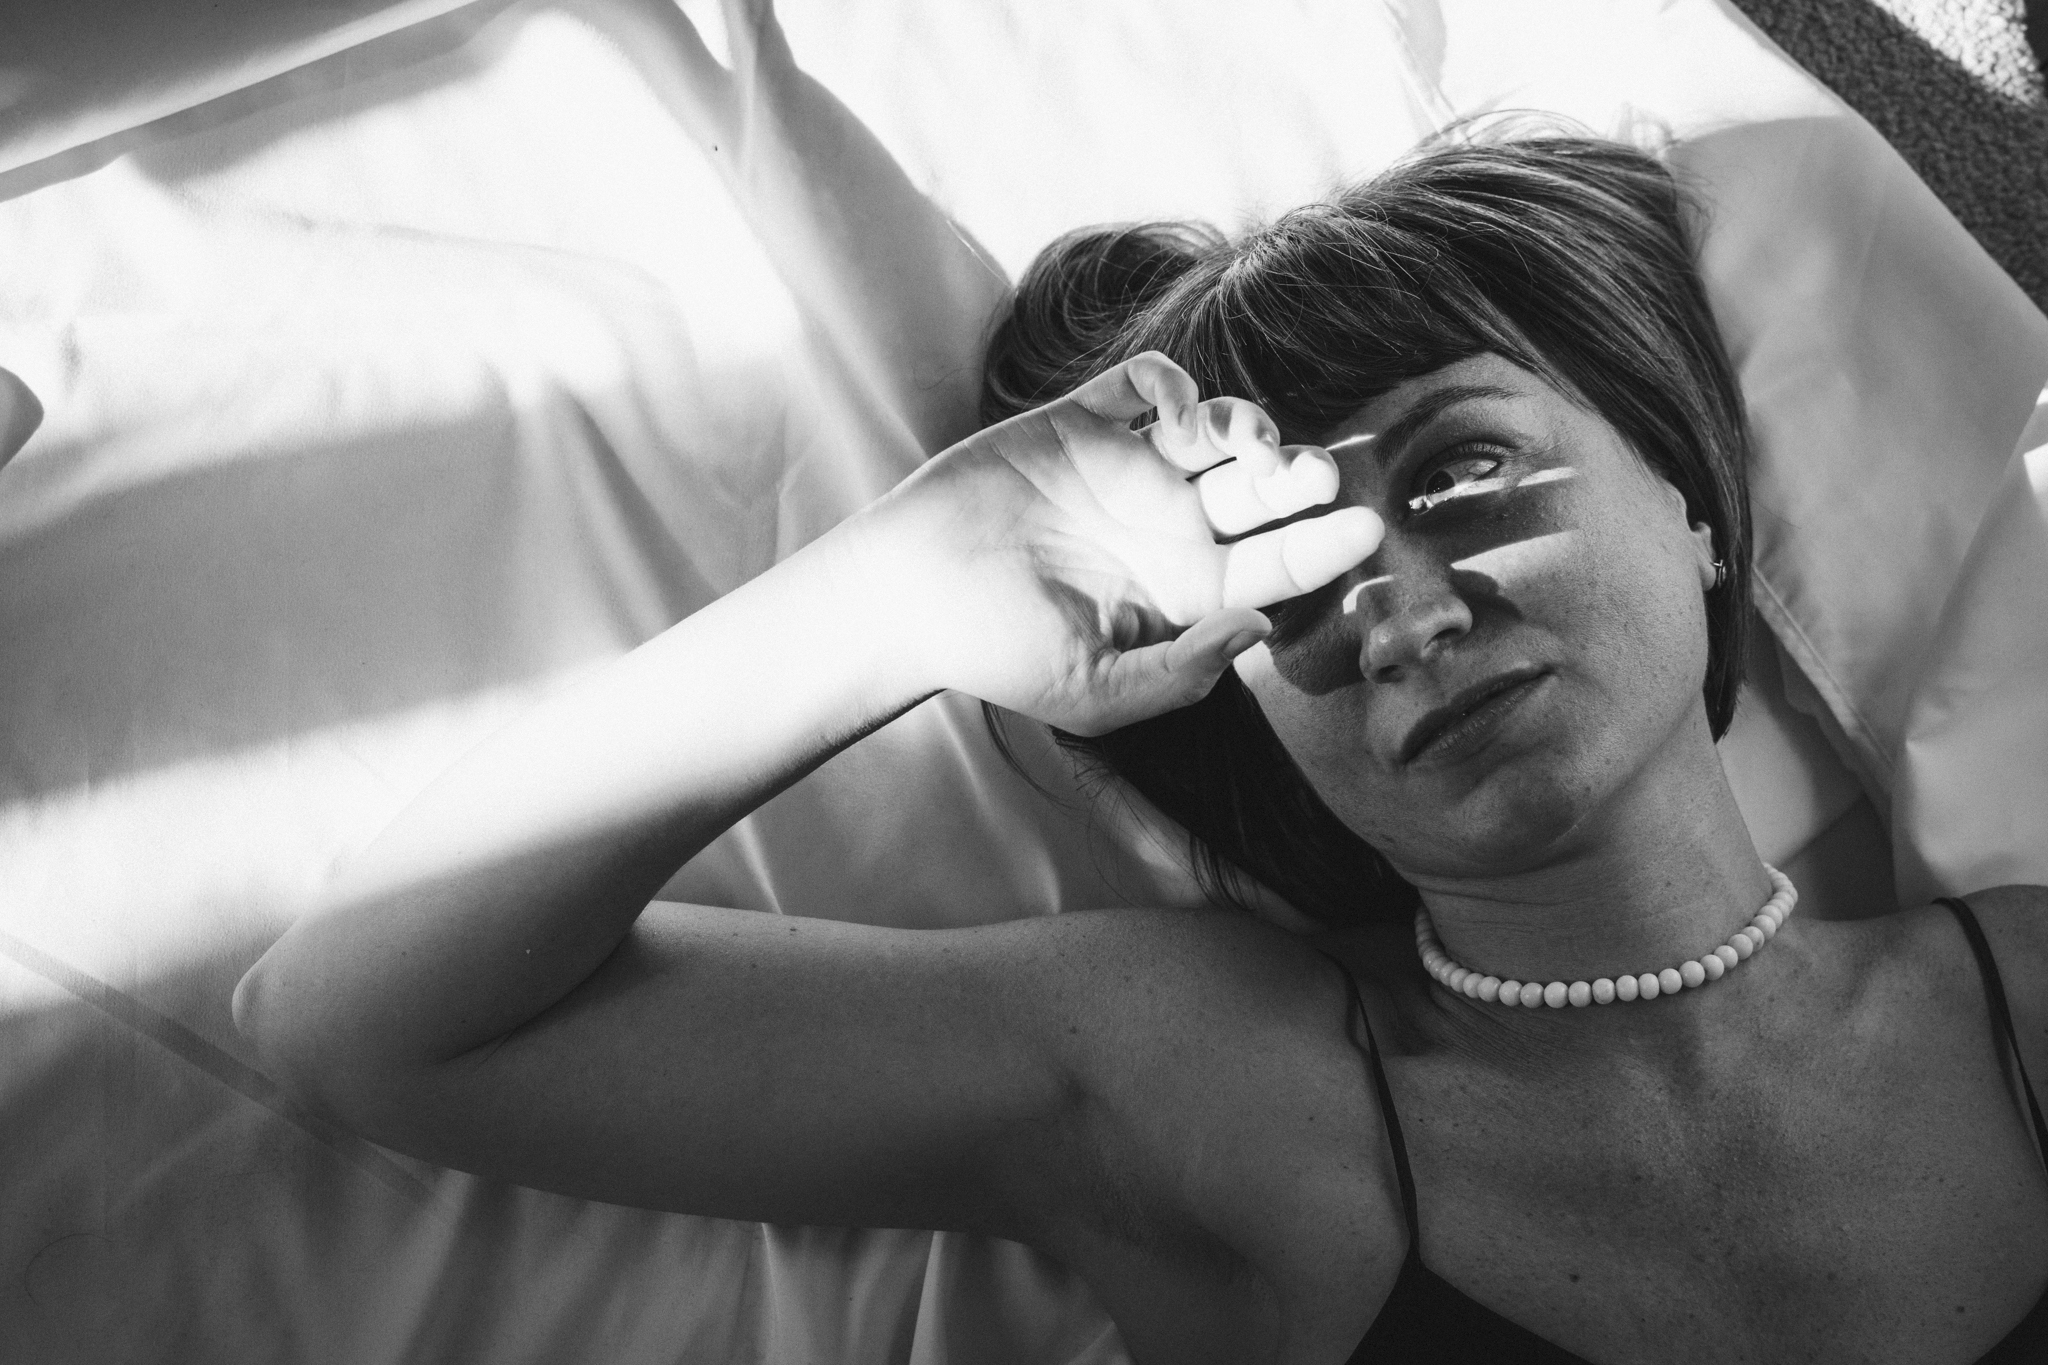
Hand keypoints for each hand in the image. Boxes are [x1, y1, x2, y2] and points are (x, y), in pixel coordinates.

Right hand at [863, 352, 1382, 733]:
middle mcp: (1167, 527)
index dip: (1325, 545)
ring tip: (1241, 442)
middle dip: (1301, 476)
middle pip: (1263, 491)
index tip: (1365, 528)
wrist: (906, 594)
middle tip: (1314, 474)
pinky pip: (1147, 385)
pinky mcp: (1080, 422)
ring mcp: (1127, 470)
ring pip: (1219, 431)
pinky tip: (1174, 408)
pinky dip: (1175, 382)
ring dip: (1249, 425)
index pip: (1277, 563)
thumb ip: (1182, 674)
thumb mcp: (1095, 696)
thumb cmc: (995, 654)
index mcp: (1184, 592)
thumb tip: (1260, 625)